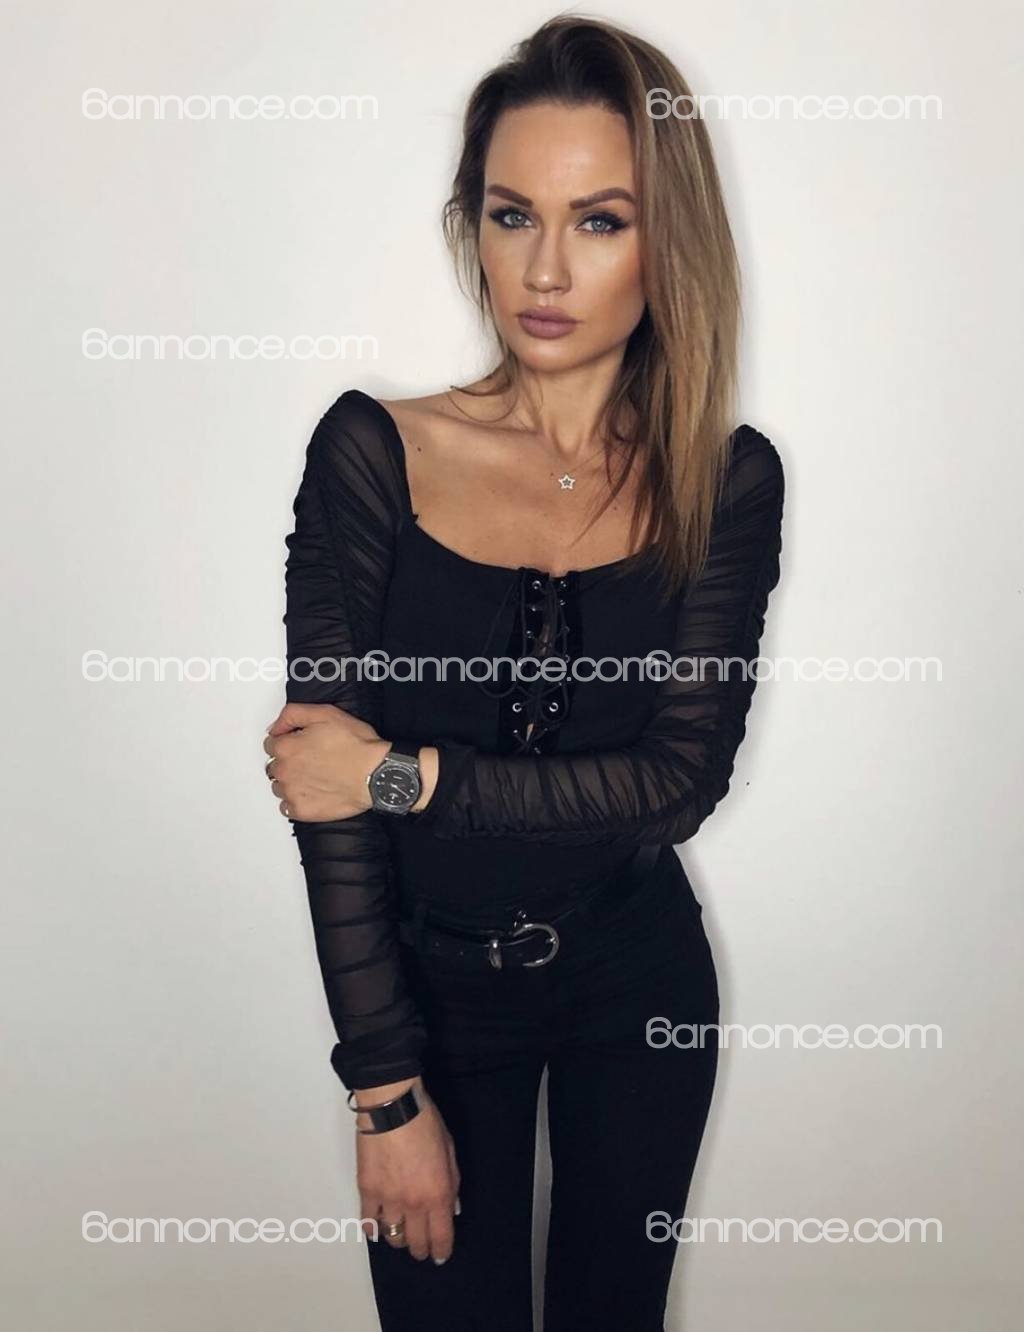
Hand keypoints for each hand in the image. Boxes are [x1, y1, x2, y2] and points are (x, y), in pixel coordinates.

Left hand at [264, 702, 386, 820]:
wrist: (377, 774)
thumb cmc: (356, 745)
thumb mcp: (325, 713)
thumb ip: (292, 714)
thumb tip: (275, 727)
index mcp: (286, 747)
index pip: (271, 744)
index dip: (288, 741)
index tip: (303, 743)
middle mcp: (284, 771)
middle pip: (274, 766)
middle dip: (288, 761)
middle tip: (312, 760)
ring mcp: (292, 793)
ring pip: (279, 786)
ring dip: (291, 781)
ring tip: (315, 777)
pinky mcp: (302, 811)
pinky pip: (287, 807)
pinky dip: (296, 801)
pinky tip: (313, 792)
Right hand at [355, 1079, 460, 1263]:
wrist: (393, 1106)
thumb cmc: (425, 1122)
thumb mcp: (450, 1151)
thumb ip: (452, 1183)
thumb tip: (452, 1208)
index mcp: (439, 1194)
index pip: (441, 1237)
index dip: (441, 1251)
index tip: (439, 1256)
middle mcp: (414, 1204)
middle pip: (415, 1243)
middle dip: (420, 1250)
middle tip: (420, 1248)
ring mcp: (388, 1200)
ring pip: (392, 1236)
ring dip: (398, 1238)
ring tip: (400, 1233)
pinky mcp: (367, 1191)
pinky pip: (369, 1221)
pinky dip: (373, 1228)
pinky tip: (377, 1227)